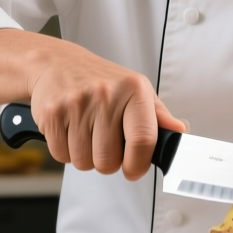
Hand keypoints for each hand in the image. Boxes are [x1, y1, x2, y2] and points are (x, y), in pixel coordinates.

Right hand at [0, 30, 184, 179]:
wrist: (57, 64)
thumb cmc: (101, 81)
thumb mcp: (137, 91)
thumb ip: (159, 117)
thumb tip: (180, 134)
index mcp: (133, 90)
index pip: (142, 141)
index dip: (138, 164)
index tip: (133, 169)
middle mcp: (106, 95)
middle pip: (109, 161)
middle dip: (108, 160)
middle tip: (105, 141)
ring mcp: (77, 104)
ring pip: (84, 162)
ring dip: (86, 156)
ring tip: (87, 133)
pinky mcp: (52, 114)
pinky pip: (62, 156)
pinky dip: (66, 151)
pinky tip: (70, 130)